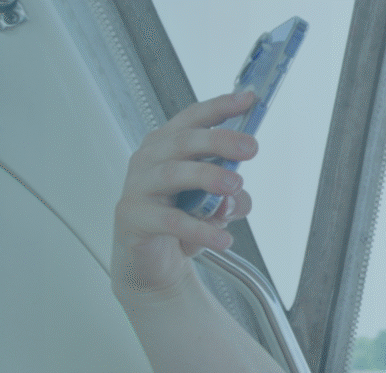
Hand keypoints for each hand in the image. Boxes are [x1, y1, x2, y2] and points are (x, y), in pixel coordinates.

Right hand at [112, 90, 257, 300]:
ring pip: (175, 174)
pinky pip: (170, 221)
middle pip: (185, 141)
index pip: (193, 119)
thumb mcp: (213, 206)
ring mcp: (139, 187)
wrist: (150, 260)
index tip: (248, 99)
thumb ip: (230, 198)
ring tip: (235, 186)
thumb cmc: (179, 220)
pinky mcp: (134, 217)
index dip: (220, 107)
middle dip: (220, 141)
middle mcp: (150, 160)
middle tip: (251, 147)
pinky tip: (222, 238)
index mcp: (168, 146)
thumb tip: (236, 197)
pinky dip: (199, 230)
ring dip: (208, 176)